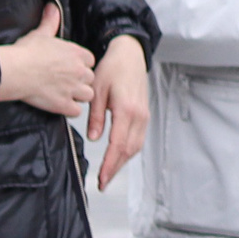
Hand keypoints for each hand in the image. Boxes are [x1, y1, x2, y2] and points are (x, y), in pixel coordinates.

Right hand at [0, 4, 95, 116]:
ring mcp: (73, 89)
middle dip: (80, 81)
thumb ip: (50, 22)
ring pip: (88, 95)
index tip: (70, 68)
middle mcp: (79, 71)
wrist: (14, 71)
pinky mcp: (64, 105)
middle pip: (90, 79)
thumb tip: (52, 8)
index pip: (90, 61)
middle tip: (66, 82)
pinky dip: (70, 109)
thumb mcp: (40, 34)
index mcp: (77, 54)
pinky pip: (77, 111)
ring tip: (65, 94)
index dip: (80, 65)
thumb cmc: (25, 53)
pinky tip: (61, 105)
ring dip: (78, 96)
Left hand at [87, 35, 149, 189]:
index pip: (118, 144)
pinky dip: (128, 151)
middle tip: (103, 183)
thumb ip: (95, 116)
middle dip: (115, 169)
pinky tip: (119, 156)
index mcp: (126, 110)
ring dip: (122, 162)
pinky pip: (138, 139)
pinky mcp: (144, 115)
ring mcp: (144, 116)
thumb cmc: (113, 68)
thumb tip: (94, 137)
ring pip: (135, 147)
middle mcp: (139, 116)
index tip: (101, 178)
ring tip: (109, 173)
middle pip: (129, 150)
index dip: (110, 164)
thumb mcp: (97, 90)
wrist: (130, 54)